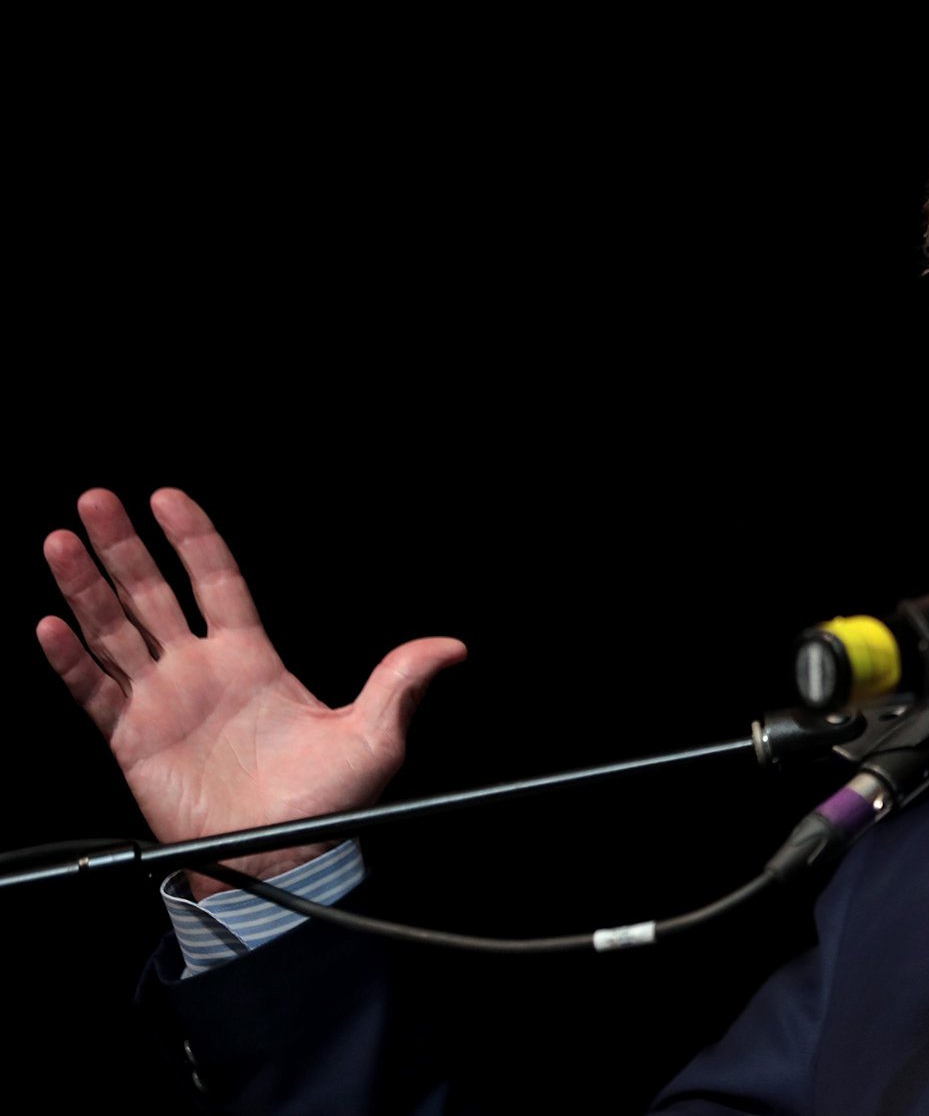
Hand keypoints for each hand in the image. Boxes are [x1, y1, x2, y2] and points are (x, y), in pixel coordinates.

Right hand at [36, 488, 465, 897]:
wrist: (283, 858)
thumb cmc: (327, 803)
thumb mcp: (375, 736)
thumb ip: (401, 682)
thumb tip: (451, 648)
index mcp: (252, 659)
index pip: (217, 582)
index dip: (193, 539)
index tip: (167, 497)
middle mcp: (201, 671)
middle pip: (154, 593)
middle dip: (124, 547)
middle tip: (96, 500)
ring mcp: (162, 701)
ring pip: (114, 630)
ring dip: (85, 588)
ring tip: (59, 542)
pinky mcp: (132, 738)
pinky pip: (94, 690)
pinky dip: (70, 659)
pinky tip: (51, 626)